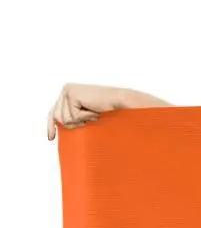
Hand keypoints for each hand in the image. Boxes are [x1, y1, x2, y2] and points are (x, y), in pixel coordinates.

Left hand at [46, 84, 168, 139]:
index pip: (54, 111)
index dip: (51, 125)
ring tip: (94, 114)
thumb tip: (59, 125)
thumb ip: (73, 117)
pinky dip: (85, 117)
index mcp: (69, 92)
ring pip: (64, 118)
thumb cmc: (109, 112)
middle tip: (91, 118)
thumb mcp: (86, 116)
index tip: (51, 138)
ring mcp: (68, 91)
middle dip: (73, 123)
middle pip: (57, 116)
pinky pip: (73, 116)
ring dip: (81, 120)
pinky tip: (94, 112)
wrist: (122, 103)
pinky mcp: (72, 95)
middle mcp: (66, 89)